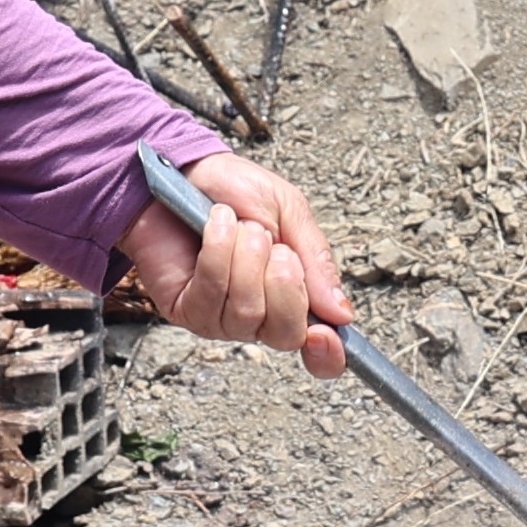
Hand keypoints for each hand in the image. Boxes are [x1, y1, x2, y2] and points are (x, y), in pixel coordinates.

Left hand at [116, 151, 349, 378]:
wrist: (185, 170)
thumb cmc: (236, 192)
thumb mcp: (290, 213)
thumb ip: (317, 261)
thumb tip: (340, 313)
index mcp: (293, 297)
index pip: (317, 349)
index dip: (326, 355)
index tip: (324, 333)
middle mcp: (259, 316)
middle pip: (285, 333)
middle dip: (284, 281)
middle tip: (270, 241)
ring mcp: (220, 318)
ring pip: (247, 311)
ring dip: (246, 255)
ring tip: (239, 225)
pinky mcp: (185, 308)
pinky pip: (212, 294)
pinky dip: (218, 252)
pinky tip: (215, 226)